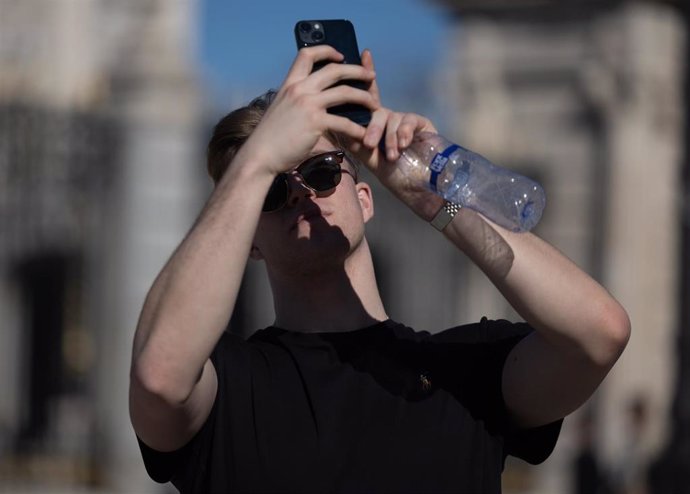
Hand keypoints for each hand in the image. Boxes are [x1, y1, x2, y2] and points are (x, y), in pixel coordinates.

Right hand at [238, 45, 378, 177]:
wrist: (261, 154)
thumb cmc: (271, 137)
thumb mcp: (281, 108)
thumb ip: (295, 99)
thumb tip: (311, 100)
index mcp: (290, 83)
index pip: (307, 54)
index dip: (326, 51)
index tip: (340, 56)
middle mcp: (300, 89)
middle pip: (334, 70)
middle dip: (357, 71)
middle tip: (370, 77)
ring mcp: (308, 104)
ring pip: (345, 92)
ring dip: (364, 97)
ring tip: (374, 104)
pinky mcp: (316, 122)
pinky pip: (344, 122)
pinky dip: (357, 129)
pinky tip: (364, 134)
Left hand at [344, 50, 443, 220]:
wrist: (412, 185)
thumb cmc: (388, 171)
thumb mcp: (364, 152)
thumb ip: (349, 136)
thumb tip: (330, 122)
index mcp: (376, 120)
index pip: (368, 94)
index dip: (366, 73)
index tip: (363, 53)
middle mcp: (391, 116)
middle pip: (378, 111)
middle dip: (372, 127)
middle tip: (368, 143)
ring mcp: (407, 119)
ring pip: (393, 120)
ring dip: (389, 139)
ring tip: (390, 155)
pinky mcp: (422, 124)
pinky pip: (410, 122)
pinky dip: (404, 135)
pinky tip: (403, 146)